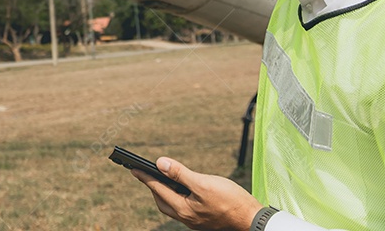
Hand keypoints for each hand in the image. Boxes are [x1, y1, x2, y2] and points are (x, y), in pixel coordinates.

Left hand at [131, 157, 261, 230]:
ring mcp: (195, 220)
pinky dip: (177, 197)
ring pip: (173, 206)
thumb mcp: (203, 182)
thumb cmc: (230, 200)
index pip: (158, 190)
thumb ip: (180, 173)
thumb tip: (160, 163)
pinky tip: (183, 189)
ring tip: (162, 179)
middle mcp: (186, 218)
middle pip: (162, 201)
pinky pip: (183, 208)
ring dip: (165, 192)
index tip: (133, 169)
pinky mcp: (203, 220)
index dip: (145, 178)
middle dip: (153, 187)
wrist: (251, 218)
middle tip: (145, 174)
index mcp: (183, 209)